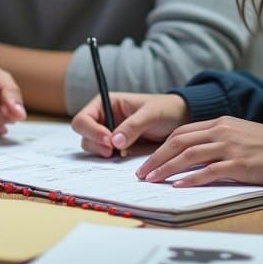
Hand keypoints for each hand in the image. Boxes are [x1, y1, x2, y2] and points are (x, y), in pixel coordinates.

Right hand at [71, 92, 188, 157]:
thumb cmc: (164, 110)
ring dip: (102, 153)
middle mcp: (103, 118)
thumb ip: (133, 125)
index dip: (91, 131)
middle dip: (96, 144)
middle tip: (113, 152)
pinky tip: (124, 157)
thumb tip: (114, 141)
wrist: (179, 120)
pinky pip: (105, 156)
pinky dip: (110, 160)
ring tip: (121, 153)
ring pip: (92, 147)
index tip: (108, 141)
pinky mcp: (116, 148)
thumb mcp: (151, 114)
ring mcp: (108, 134)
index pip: (83, 118)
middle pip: (84, 135)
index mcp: (106, 103)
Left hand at [135, 116, 262, 187]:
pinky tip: (179, 186)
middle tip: (142, 172)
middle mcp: (222, 132)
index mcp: (221, 122)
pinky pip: (209, 171)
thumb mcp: (239, 134)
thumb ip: (218, 139)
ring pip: (189, 155)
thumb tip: (193, 155)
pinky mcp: (239, 165)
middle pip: (180, 141)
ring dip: (167, 168)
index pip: (183, 131)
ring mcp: (230, 147)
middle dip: (157, 157)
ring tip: (153, 179)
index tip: (149, 160)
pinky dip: (191, 178)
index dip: (162, 146)